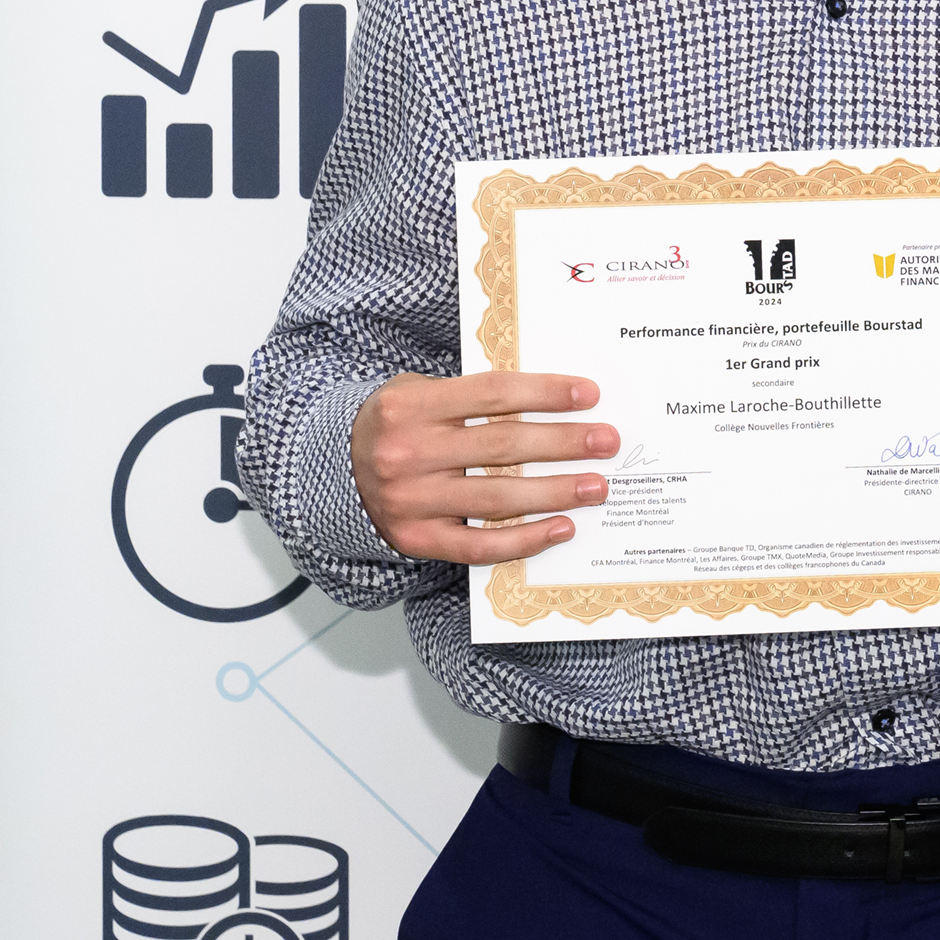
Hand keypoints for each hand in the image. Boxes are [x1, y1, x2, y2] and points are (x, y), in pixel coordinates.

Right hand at [347, 370, 616, 563]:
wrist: (332, 471)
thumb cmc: (397, 426)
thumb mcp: (418, 393)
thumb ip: (471, 395)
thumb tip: (552, 402)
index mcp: (410, 406)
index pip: (491, 394)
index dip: (544, 393)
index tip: (590, 394)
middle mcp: (407, 453)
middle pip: (502, 446)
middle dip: (564, 443)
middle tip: (607, 442)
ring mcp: (409, 501)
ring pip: (496, 499)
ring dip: (555, 492)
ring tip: (597, 487)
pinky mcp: (415, 539)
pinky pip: (478, 546)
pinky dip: (524, 540)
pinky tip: (561, 529)